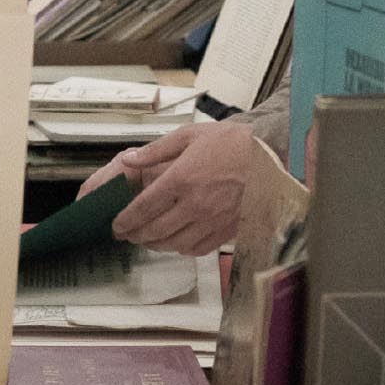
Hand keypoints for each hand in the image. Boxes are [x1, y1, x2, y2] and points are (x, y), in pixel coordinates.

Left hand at [77, 121, 255, 254]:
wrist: (269, 155)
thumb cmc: (230, 142)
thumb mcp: (188, 136)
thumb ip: (155, 150)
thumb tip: (130, 159)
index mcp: (181, 179)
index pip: (144, 208)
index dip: (125, 220)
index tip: (116, 225)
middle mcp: (195, 204)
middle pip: (156, 231)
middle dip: (136, 235)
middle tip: (126, 235)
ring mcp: (212, 220)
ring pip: (175, 244)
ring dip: (157, 245)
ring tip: (147, 239)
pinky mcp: (227, 230)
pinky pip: (199, 248)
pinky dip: (183, 249)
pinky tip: (176, 242)